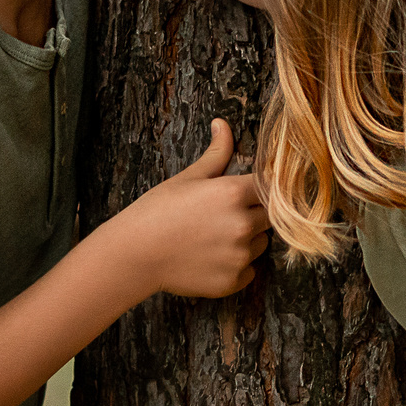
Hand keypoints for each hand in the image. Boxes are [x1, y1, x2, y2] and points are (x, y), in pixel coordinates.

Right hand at [100, 118, 267, 299]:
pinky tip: (211, 258)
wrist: (135, 254)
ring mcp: (240, 256)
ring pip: (261, 244)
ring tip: (214, 238)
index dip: (258, 190)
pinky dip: (236, 266)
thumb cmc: (158, 211)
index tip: (245, 194)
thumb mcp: (189, 178)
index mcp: (235, 193)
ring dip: (248, 240)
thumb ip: (217, 153)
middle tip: (222, 216)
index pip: (270, 187)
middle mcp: (244, 224)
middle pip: (270, 216)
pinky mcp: (233, 281)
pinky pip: (249, 271)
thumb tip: (223, 124)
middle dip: (253, 214)